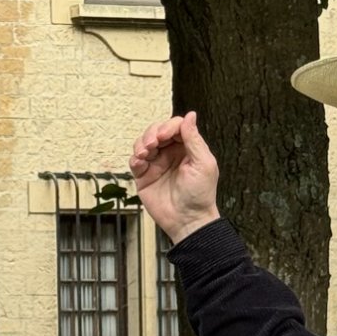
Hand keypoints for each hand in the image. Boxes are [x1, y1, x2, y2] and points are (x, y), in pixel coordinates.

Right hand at [129, 110, 220, 244]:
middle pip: (156, 131)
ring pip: (143, 143)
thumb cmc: (200, 194)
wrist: (187, 220)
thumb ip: (194, 139)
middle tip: (153, 144)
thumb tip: (191, 115)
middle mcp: (171, 153)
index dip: (168, 126)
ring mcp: (156, 164)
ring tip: (145, 153)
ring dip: (141, 144)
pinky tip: (140, 162)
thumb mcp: (203, 163)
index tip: (164, 136)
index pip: (175, 126)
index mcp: (187, 148)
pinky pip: (134, 161)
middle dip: (152, 133)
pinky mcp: (144, 176)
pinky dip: (134, 159)